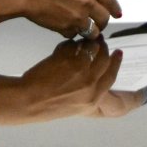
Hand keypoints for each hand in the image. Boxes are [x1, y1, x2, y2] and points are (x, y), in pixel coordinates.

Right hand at [0, 0, 121, 38]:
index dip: (114, 8)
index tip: (117, 13)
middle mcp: (87, 0)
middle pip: (104, 18)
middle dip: (101, 22)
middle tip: (97, 23)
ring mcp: (78, 16)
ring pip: (93, 31)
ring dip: (88, 31)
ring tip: (81, 28)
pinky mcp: (67, 28)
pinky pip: (75, 35)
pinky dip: (71, 33)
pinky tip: (63, 25)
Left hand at [0, 41, 140, 123]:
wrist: (28, 102)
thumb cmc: (48, 106)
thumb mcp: (75, 105)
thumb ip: (88, 92)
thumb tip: (94, 74)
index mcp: (94, 98)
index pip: (111, 76)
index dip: (116, 62)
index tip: (118, 53)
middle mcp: (91, 84)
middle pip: (105, 58)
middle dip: (103, 47)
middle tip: (101, 41)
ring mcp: (80, 70)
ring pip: (92, 48)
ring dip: (88, 41)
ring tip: (83, 40)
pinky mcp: (68, 59)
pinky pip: (74, 45)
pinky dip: (70, 43)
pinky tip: (66, 45)